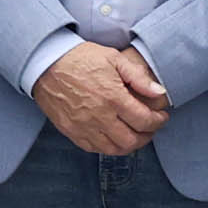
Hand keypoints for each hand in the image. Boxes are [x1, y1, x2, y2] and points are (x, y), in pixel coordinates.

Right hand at [31, 41, 169, 156]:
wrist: (46, 64)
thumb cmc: (80, 58)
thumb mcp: (114, 59)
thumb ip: (138, 77)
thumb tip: (159, 92)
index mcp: (113, 97)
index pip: (144, 121)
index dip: (158, 121)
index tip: (161, 117)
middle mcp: (99, 116)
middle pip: (131, 140)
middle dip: (147, 136)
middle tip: (150, 128)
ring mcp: (84, 127)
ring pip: (114, 149)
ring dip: (129, 145)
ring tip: (134, 135)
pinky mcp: (71, 131)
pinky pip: (94, 148)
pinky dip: (108, 147)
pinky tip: (113, 137)